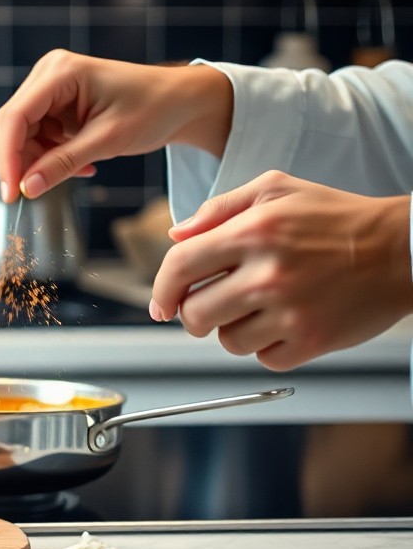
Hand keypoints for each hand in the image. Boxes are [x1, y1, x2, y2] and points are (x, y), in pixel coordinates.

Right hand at [0, 50, 232, 200]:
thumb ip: (62, 164)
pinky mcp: (57, 102)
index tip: (10, 193)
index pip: (15, 118)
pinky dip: (53, 155)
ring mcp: (51, 86)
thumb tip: (27, 188)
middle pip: (14, 125)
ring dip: (42, 160)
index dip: (8, 158)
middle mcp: (49, 74)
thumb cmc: (152, 109)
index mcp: (60, 72)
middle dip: (22, 161)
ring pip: (24, 133)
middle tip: (31, 193)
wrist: (179, 101)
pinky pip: (40, 134)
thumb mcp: (106, 141)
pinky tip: (83, 164)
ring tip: (80, 171)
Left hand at [151, 171, 412, 369]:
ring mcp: (290, 311)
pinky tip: (284, 322)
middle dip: (193, 315)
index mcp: (253, 232)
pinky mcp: (312, 340)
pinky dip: (268, 347)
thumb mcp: (277, 190)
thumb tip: (176, 235)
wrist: (403, 248)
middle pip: (195, 314)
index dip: (161, 289)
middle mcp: (268, 273)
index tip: (161, 304)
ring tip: (258, 308)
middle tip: (209, 308)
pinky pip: (264, 358)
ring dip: (233, 330)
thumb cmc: (337, 218)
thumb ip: (220, 208)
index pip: (179, 267)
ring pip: (227, 341)